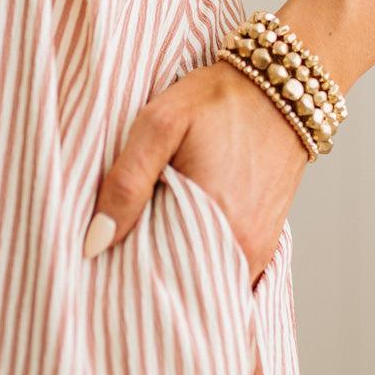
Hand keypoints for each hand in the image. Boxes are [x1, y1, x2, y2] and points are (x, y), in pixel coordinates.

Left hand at [82, 58, 309, 286]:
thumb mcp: (159, 124)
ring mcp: (259, 250)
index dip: (124, 278)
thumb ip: (126, 182)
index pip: (157, 282)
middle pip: (181, 288)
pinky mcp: (266, 243)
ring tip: (143, 246)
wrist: (280, 86)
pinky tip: (176, 239)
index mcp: (215, 225)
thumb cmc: (217, 101)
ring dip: (174, 271)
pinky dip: (198, 262)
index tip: (99, 269)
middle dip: (148, 280)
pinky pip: (225, 270)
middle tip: (114, 259)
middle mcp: (244, 250)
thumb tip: (94, 243)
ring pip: (204, 281)